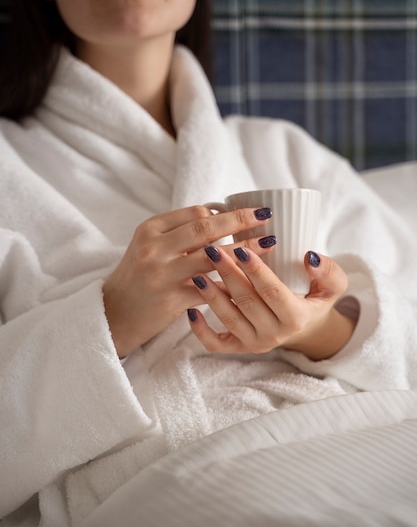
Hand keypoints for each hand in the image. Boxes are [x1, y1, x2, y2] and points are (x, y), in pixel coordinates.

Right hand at [102, 205, 274, 356]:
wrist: (113, 314)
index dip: (226, 212)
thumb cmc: (137, 278)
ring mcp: (163, 274)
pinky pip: (213, 288)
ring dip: (245, 249)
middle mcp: (155, 248)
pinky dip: (234, 283)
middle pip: (206, 228)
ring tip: (269, 243)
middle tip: (265, 215)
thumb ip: (177, 233)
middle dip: (240, 220)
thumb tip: (217, 215)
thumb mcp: (148, 247)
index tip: (248, 212)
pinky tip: (253, 280)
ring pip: (214, 257)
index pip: (195, 213)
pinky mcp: (173, 299)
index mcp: (150, 229)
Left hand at [187, 247, 356, 359]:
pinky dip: (200, 330)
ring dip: (212, 295)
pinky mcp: (238, 348)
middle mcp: (273, 335)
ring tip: (198, 272)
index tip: (240, 247)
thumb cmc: (315, 299)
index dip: (256, 270)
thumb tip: (309, 257)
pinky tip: (191, 309)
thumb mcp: (333, 286)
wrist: (306, 328)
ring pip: (228, 319)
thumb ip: (329, 271)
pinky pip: (215, 344)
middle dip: (228, 275)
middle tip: (212, 250)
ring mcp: (254, 343)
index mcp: (296, 318)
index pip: (272, 292)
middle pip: (246, 302)